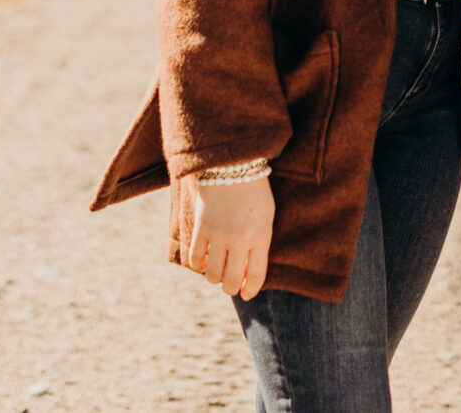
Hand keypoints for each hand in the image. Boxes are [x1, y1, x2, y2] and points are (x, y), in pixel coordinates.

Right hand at [182, 174, 274, 298]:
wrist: (232, 165)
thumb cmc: (254, 190)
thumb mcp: (266, 216)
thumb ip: (259, 243)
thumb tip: (248, 270)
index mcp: (261, 236)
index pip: (257, 275)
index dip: (251, 290)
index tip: (246, 294)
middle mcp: (240, 240)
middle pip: (232, 280)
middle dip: (231, 289)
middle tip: (230, 286)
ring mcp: (219, 235)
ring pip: (212, 274)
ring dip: (214, 279)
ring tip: (216, 273)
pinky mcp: (201, 228)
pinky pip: (194, 258)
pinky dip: (197, 265)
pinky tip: (201, 262)